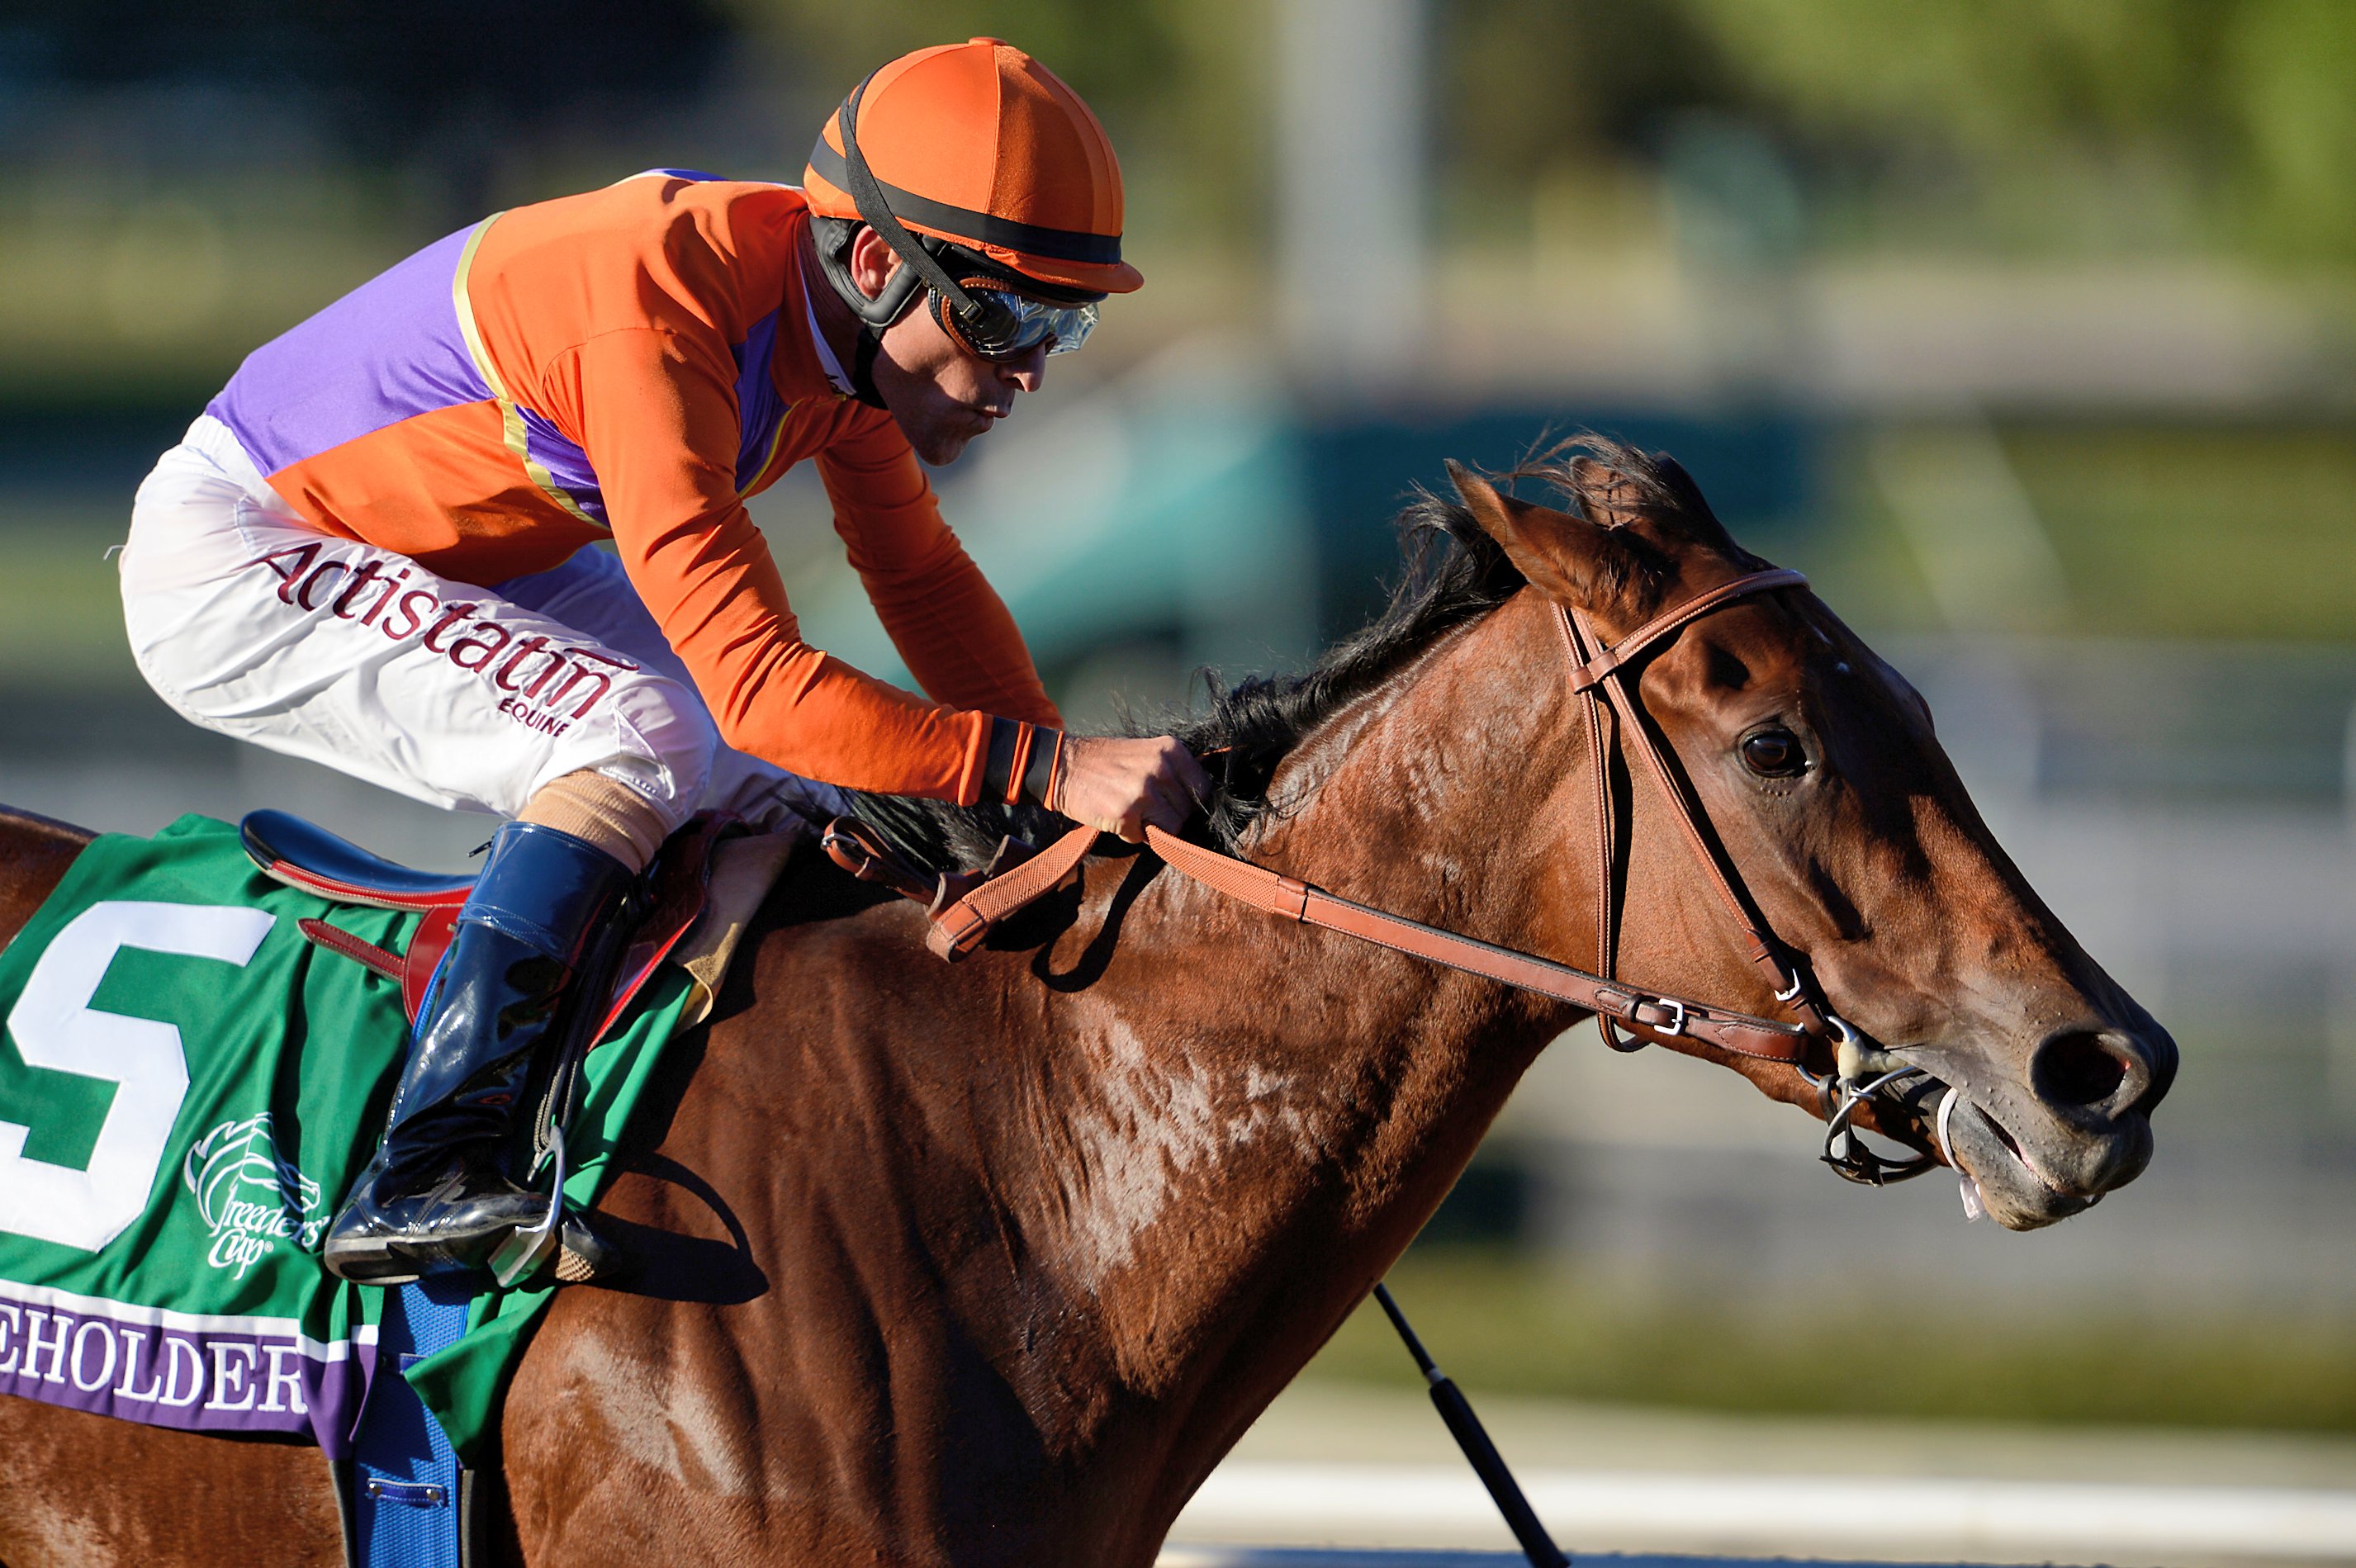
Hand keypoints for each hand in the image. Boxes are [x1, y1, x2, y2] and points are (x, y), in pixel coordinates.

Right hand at [1051, 735, 1209, 842]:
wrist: (1062, 766)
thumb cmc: (1104, 762)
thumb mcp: (1146, 754)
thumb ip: (1173, 772)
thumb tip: (1198, 804)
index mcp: (1171, 750)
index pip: (1204, 789)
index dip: (1189, 803)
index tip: (1173, 804)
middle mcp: (1162, 768)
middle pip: (1187, 812)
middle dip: (1168, 816)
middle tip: (1143, 806)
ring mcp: (1145, 791)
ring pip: (1171, 828)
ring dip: (1152, 827)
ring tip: (1131, 811)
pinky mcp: (1127, 813)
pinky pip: (1142, 838)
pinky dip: (1129, 834)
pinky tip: (1114, 816)